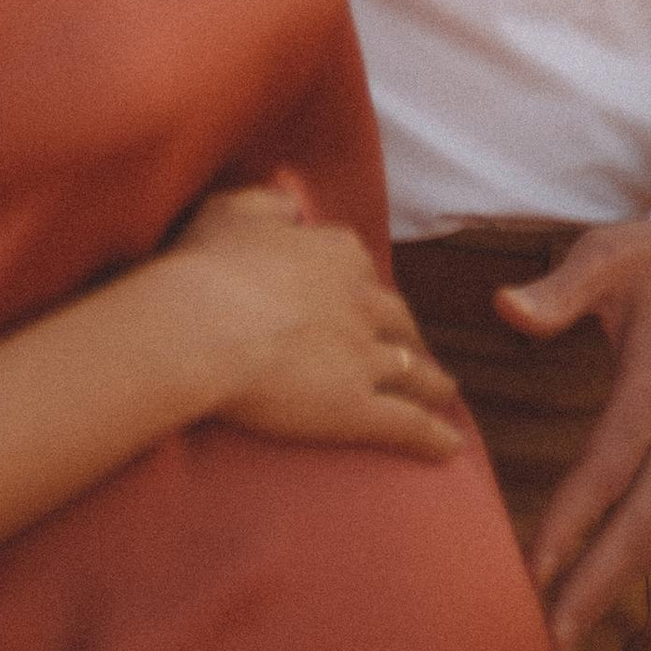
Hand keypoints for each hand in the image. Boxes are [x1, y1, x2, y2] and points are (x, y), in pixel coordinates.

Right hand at [172, 181, 464, 459]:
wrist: (200, 326)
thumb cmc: (208, 268)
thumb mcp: (234, 212)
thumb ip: (268, 203)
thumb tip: (292, 207)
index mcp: (337, 255)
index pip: (362, 268)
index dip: (363, 288)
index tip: (364, 301)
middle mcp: (361, 302)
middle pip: (398, 319)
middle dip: (409, 335)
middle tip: (411, 349)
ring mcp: (364, 357)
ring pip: (414, 372)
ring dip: (433, 383)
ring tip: (444, 393)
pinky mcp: (357, 408)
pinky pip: (408, 425)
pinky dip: (433, 437)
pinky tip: (449, 447)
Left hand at [496, 219, 650, 644]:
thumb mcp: (614, 255)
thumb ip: (559, 290)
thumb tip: (504, 308)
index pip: (611, 465)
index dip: (573, 523)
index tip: (532, 569)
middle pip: (643, 523)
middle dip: (596, 586)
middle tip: (549, 639)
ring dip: (616, 586)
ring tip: (565, 634)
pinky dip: (638, 561)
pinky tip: (600, 591)